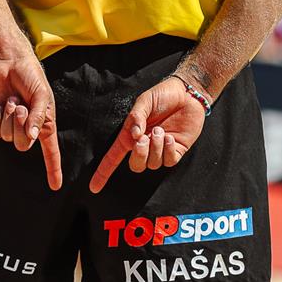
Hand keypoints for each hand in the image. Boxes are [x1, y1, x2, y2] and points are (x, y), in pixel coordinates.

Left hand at [0, 54, 61, 189]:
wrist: (9, 62)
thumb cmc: (31, 76)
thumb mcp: (42, 94)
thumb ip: (39, 115)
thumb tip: (33, 137)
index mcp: (44, 123)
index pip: (50, 151)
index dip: (53, 169)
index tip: (55, 186)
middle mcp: (28, 128)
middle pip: (23, 145)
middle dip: (20, 125)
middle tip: (21, 104)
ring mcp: (11, 125)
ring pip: (7, 137)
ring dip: (8, 116)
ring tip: (12, 99)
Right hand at [89, 75, 206, 193]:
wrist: (187, 93)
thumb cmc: (163, 95)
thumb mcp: (145, 101)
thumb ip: (137, 116)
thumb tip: (133, 134)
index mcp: (131, 135)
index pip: (114, 157)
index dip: (103, 173)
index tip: (94, 188)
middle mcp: (144, 145)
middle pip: (135, 165)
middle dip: (139, 154)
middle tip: (144, 138)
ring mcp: (160, 149)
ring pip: (153, 164)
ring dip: (156, 147)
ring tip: (161, 130)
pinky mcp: (176, 150)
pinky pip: (169, 162)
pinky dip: (168, 150)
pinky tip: (170, 137)